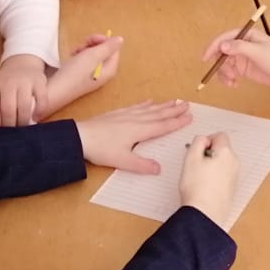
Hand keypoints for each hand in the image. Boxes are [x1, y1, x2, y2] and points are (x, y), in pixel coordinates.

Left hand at [0, 54, 47, 126]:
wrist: (21, 65)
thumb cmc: (3, 84)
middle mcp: (7, 83)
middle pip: (8, 110)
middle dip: (10, 126)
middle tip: (11, 132)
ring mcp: (24, 81)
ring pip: (24, 106)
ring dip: (23, 121)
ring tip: (22, 127)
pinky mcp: (39, 81)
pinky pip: (41, 99)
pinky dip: (39, 111)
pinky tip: (36, 117)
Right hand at [44, 33, 122, 113]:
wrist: (56, 90)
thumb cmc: (75, 72)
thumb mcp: (93, 56)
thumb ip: (108, 47)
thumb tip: (120, 39)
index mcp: (110, 69)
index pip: (114, 49)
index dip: (103, 41)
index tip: (90, 39)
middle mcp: (104, 73)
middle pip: (104, 51)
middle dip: (92, 44)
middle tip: (82, 45)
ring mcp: (93, 74)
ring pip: (93, 54)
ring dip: (84, 49)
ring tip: (75, 52)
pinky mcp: (83, 75)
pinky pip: (85, 60)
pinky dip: (79, 55)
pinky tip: (72, 56)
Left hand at [77, 100, 191, 173]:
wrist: (80, 136)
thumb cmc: (100, 149)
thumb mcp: (122, 161)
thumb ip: (141, 165)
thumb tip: (158, 168)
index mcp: (139, 130)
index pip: (163, 126)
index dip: (177, 121)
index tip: (189, 116)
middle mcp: (135, 120)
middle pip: (159, 114)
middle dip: (173, 110)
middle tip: (187, 104)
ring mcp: (126, 115)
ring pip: (149, 109)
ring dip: (163, 105)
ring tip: (173, 101)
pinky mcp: (117, 114)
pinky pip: (136, 106)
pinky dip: (145, 104)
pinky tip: (149, 101)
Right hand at [178, 133, 238, 225]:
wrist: (205, 214)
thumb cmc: (196, 187)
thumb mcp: (191, 158)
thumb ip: (197, 142)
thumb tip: (203, 139)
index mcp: (226, 152)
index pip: (220, 135)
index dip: (206, 140)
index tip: (197, 151)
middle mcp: (234, 163)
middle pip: (222, 149)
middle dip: (209, 153)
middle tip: (195, 165)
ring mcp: (235, 176)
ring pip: (222, 163)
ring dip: (211, 166)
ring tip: (199, 178)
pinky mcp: (232, 188)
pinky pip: (223, 176)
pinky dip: (215, 177)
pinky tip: (205, 187)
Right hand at [200, 27, 269, 88]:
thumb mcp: (258, 52)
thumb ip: (240, 48)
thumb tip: (222, 46)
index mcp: (245, 35)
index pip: (224, 38)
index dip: (213, 47)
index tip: (205, 58)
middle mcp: (241, 45)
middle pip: (221, 52)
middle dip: (220, 64)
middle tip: (227, 74)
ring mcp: (241, 57)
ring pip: (223, 64)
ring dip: (224, 74)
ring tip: (232, 82)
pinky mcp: (243, 68)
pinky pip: (229, 72)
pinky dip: (228, 79)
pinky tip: (234, 84)